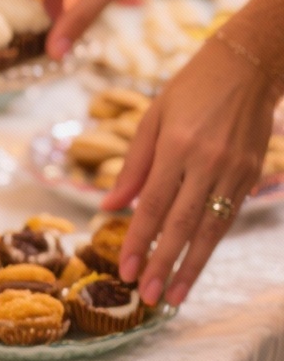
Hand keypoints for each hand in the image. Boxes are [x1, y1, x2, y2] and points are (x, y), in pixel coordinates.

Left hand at [104, 38, 280, 305]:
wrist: (250, 64)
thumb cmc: (191, 88)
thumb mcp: (152, 118)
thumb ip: (132, 166)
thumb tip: (108, 205)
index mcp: (178, 147)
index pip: (153, 204)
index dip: (139, 240)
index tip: (125, 269)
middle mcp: (208, 162)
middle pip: (182, 223)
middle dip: (164, 263)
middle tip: (148, 295)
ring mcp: (234, 170)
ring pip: (210, 228)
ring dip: (191, 265)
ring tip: (174, 295)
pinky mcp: (251, 174)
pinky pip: (227, 216)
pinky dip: (211, 244)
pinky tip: (197, 265)